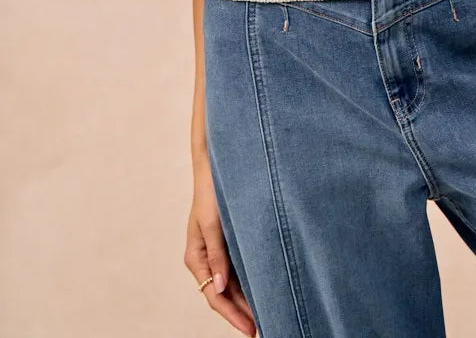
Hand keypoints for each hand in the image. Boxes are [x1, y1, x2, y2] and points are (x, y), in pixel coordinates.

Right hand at [186, 157, 256, 335]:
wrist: (219, 164)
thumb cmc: (212, 191)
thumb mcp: (212, 223)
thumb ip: (217, 255)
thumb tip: (221, 288)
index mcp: (196, 258)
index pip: (215, 295)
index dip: (233, 315)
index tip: (251, 329)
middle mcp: (208, 259)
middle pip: (226, 294)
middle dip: (243, 313)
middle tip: (266, 329)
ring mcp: (220, 252)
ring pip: (235, 284)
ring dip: (249, 300)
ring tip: (270, 316)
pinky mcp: (232, 242)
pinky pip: (242, 269)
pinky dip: (253, 281)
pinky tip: (267, 289)